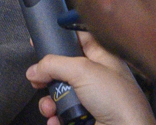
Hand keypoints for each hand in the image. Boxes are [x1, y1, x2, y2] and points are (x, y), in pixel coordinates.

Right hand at [26, 31, 155, 124]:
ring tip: (50, 107)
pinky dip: (55, 117)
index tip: (43, 39)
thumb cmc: (120, 102)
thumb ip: (54, 64)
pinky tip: (55, 119)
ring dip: (49, 101)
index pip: (80, 40)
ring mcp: (90, 100)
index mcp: (103, 59)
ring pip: (59, 94)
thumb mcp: (83, 71)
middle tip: (40, 79)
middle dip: (49, 76)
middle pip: (63, 69)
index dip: (61, 38)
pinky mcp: (84, 118)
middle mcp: (96, 78)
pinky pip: (62, 114)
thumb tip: (35, 69)